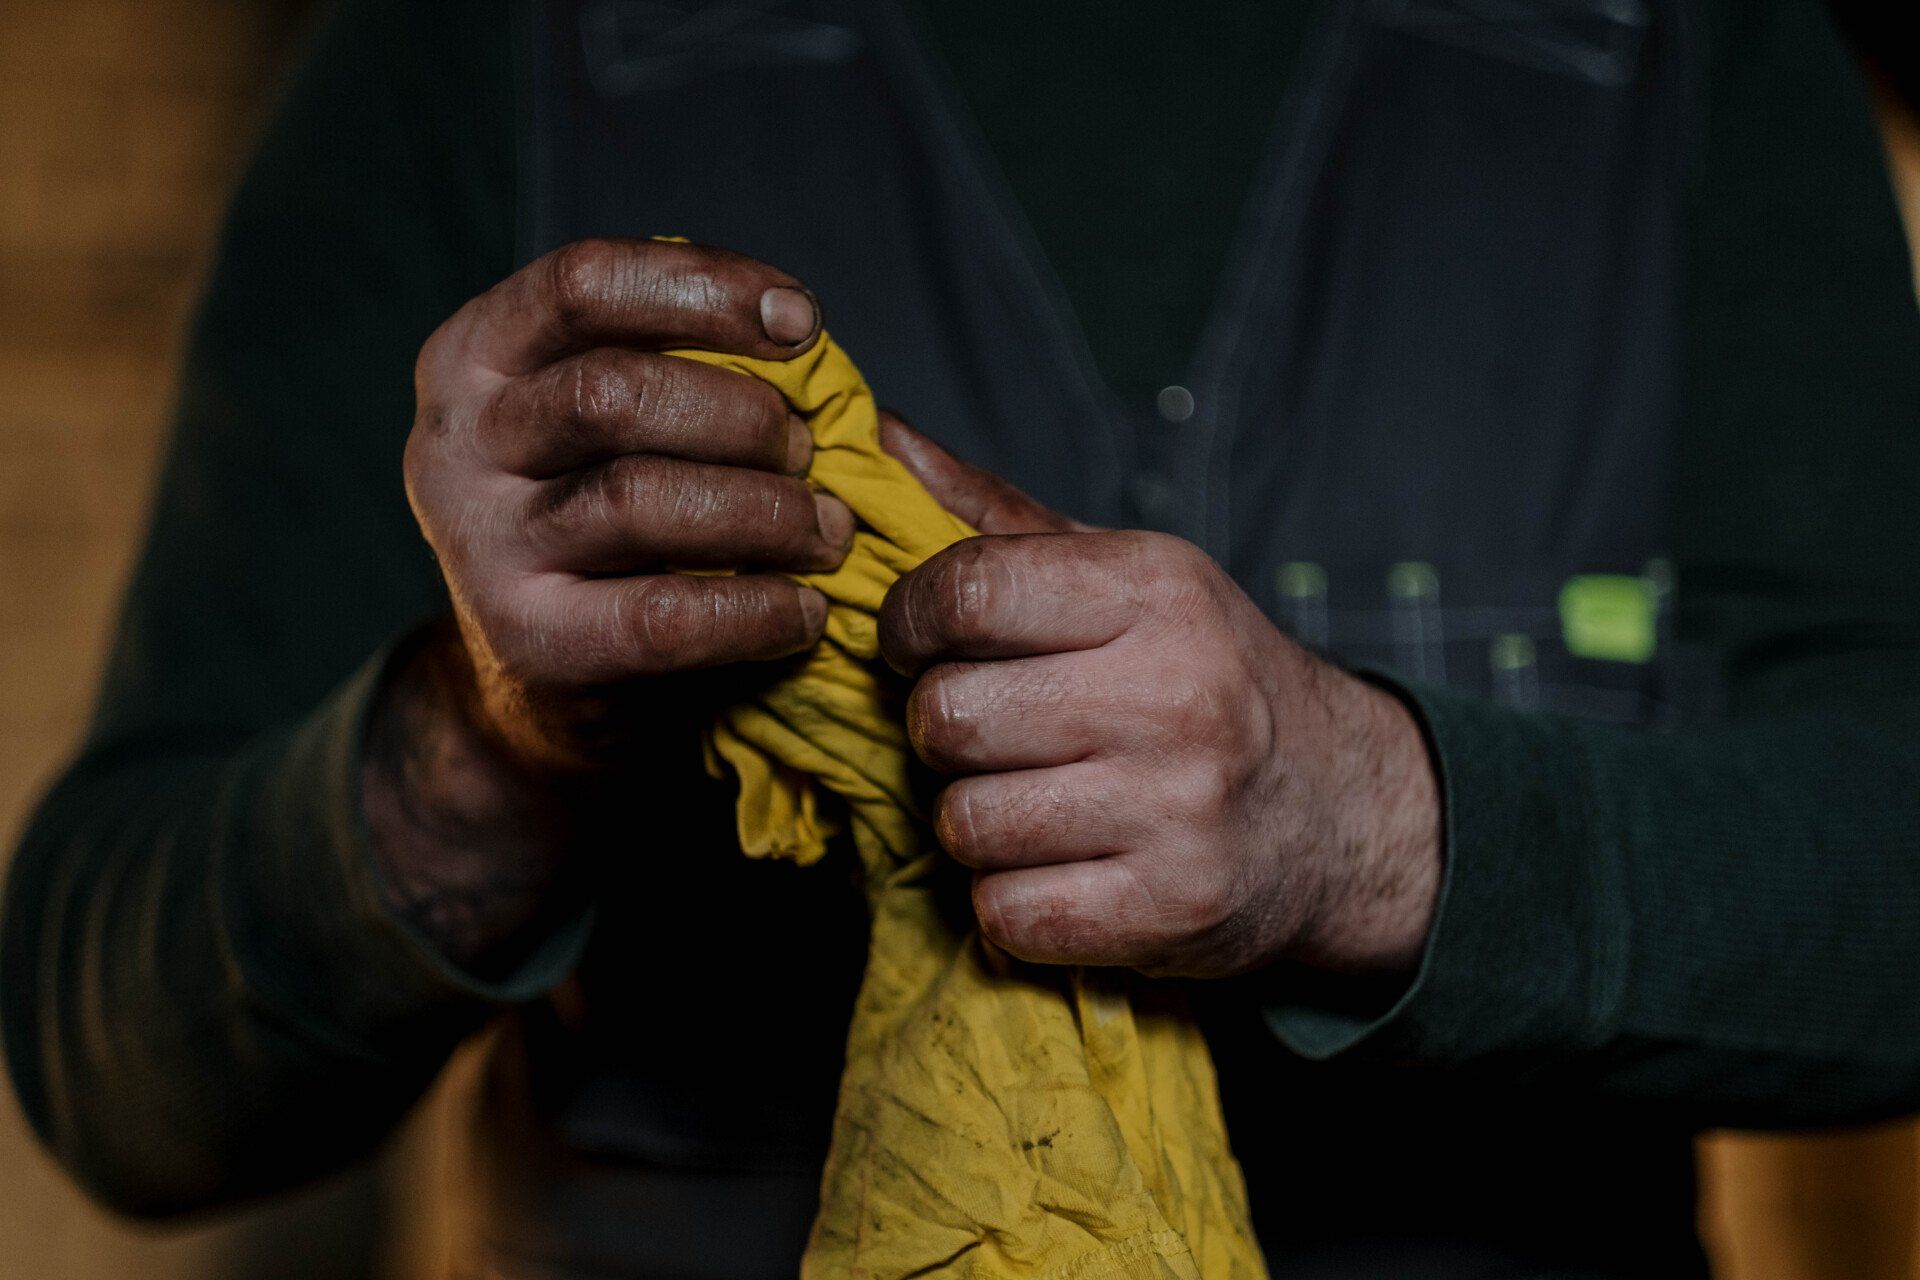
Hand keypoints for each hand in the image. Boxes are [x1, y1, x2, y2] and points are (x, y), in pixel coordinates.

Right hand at [367, 238, 852, 967]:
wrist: (542, 675)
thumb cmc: (617, 516)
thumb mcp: (630, 420)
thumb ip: (697, 364)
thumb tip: (810, 338)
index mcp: (477, 353)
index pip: (584, 282)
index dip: (706, 288)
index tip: (803, 324)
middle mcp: (455, 440)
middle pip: (611, 391)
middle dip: (743, 415)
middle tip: (810, 452)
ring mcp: (480, 545)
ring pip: (636, 498)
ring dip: (762, 510)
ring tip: (827, 532)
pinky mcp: (528, 641)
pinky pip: (662, 617)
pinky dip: (755, 609)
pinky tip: (805, 610)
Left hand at [877, 437, 1442, 979]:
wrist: (1339, 808)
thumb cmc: (1200, 676)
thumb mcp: (1123, 576)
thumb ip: (995, 516)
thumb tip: (878, 438)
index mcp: (1157, 591)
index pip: (968, 592)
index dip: (907, 621)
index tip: (915, 643)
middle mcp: (1177, 695)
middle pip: (948, 717)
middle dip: (941, 729)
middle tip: (988, 732)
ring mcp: (1179, 810)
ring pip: (965, 823)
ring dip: (973, 820)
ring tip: (1029, 799)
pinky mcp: (1170, 910)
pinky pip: (1006, 914)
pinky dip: (1010, 901)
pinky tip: (1059, 866)